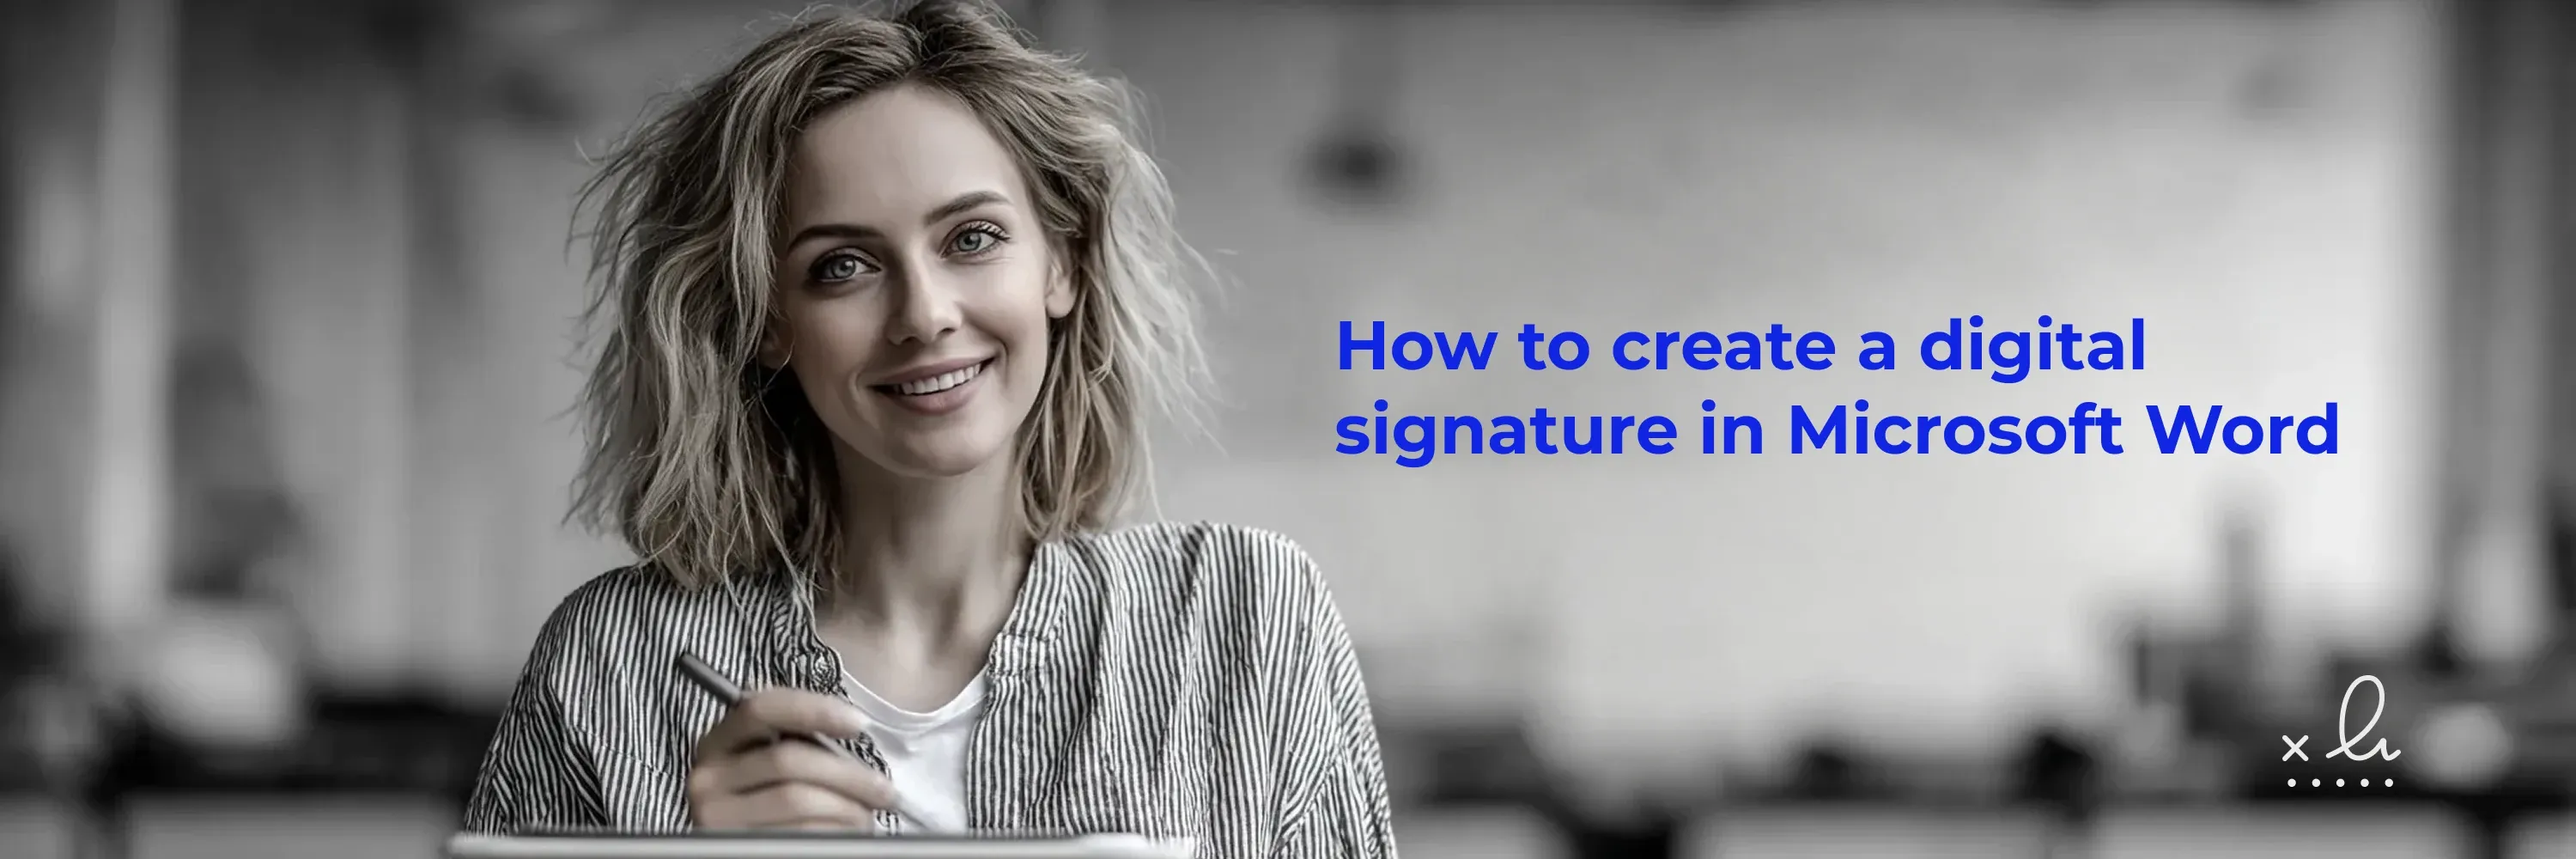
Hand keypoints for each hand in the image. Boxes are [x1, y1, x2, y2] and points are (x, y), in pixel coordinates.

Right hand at [686, 688, 898, 830]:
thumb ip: (799, 742)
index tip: (860, 724)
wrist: (752, 852)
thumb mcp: (774, 766)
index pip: (761, 708)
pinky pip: (799, 834)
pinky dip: (834, 832)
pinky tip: (846, 834)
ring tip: (867, 816)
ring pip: (797, 799)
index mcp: (718, 743)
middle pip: (788, 759)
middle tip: (885, 791)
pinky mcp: (734, 847)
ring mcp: (716, 817)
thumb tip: (853, 727)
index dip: (814, 709)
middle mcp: (707, 778)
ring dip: (847, 808)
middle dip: (848, 774)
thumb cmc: (777, 805)